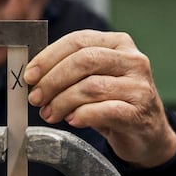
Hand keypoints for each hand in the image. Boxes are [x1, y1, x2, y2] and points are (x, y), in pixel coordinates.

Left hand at [24, 30, 175, 167]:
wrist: (146, 134)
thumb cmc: (114, 103)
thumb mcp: (94, 80)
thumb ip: (70, 73)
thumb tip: (34, 78)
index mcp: (118, 44)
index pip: (78, 41)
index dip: (49, 57)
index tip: (29, 76)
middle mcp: (133, 60)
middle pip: (84, 61)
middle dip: (53, 80)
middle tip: (36, 98)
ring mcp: (139, 86)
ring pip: (91, 87)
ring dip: (62, 102)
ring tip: (50, 113)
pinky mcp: (139, 113)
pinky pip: (104, 111)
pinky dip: (82, 116)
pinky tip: (72, 120)